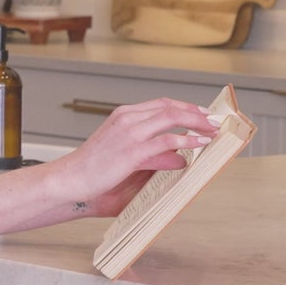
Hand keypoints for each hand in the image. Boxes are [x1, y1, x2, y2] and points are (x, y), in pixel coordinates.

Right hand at [50, 97, 217, 217]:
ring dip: (196, 124)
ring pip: (171, 118)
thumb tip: (179, 158)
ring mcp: (129, 133)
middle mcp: (127, 119)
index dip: (185, 107)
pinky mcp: (132, 151)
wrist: (70, 180)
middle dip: (196, 114)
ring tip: (212, 132)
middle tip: (215, 122)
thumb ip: (151, 155)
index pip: (160, 104)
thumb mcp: (124, 156)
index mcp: (122, 115)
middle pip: (170, 107)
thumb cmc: (93, 172)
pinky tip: (199, 145)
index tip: (202, 114)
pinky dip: (186, 142)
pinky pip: (166, 142)